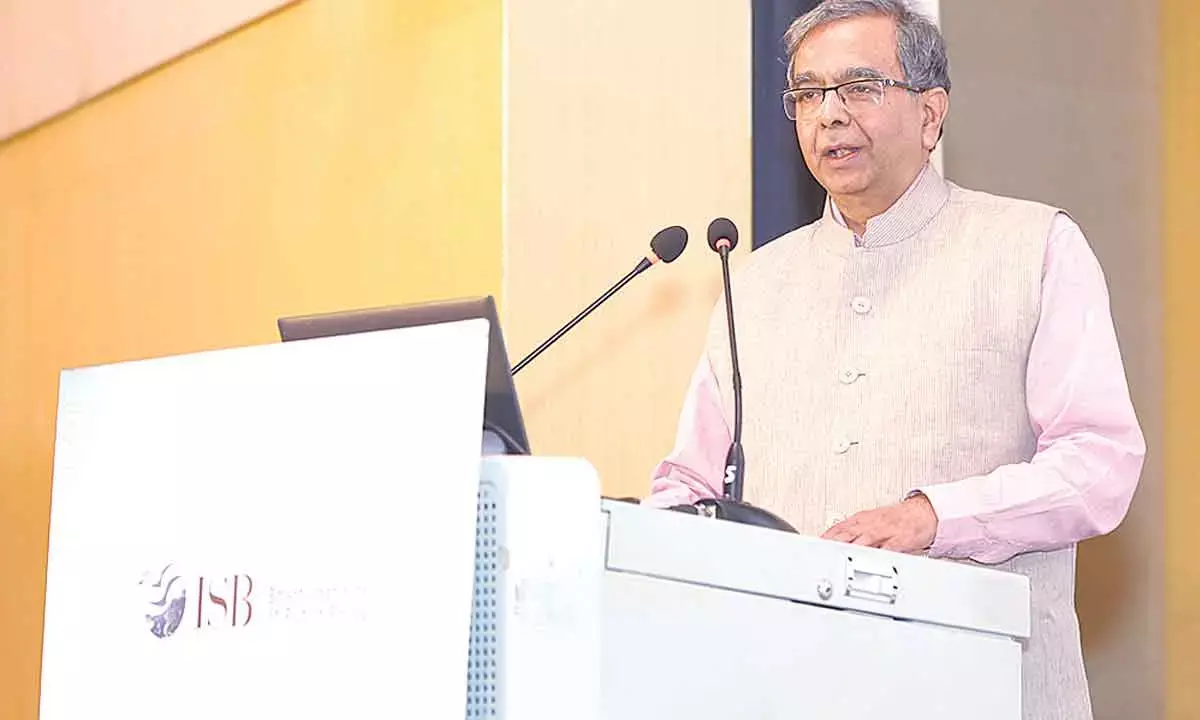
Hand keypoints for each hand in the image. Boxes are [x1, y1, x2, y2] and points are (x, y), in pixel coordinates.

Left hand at [820, 494, 937, 553]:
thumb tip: (832, 541)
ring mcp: (884, 532)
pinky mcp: (899, 540)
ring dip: (849, 550)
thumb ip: (852, 531)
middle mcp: (869, 525)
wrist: (923, 513)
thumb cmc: (896, 518)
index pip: (837, 528)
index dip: (824, 538)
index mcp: (861, 520)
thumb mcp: (871, 521)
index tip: (812, 547)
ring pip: (863, 541)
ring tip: (837, 560)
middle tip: (819, 555)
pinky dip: (878, 556)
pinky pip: (888, 549)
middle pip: (846, 534)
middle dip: (831, 544)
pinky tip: (870, 564)